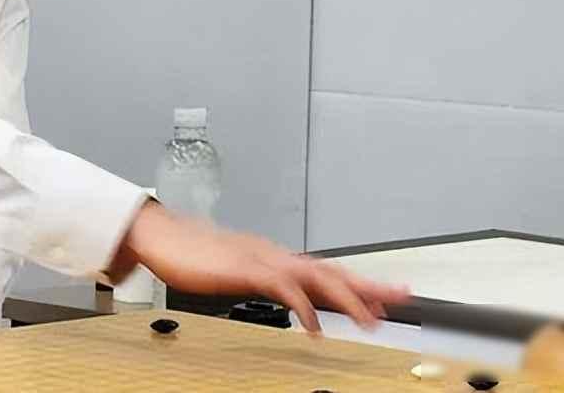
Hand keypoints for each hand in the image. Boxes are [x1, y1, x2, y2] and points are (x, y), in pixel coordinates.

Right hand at [110, 201, 410, 332]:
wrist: (160, 236)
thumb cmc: (190, 254)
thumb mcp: (234, 272)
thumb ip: (260, 281)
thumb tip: (281, 296)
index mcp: (274, 256)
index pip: (324, 270)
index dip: (356, 284)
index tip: (383, 298)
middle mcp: (275, 254)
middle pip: (332, 269)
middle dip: (369, 285)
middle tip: (403, 297)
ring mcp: (263, 258)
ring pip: (317, 276)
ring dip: (347, 297)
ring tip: (370, 319)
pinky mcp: (247, 268)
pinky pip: (284, 288)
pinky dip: (303, 308)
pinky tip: (313, 327)